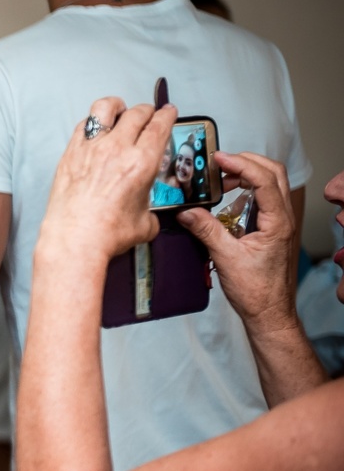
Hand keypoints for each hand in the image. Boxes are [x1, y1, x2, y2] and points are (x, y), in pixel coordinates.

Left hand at [39, 98, 176, 260]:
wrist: (74, 240)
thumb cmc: (106, 234)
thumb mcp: (145, 224)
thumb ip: (150, 212)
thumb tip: (148, 214)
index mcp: (142, 162)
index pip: (159, 125)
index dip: (167, 115)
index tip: (168, 112)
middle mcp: (117, 149)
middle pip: (136, 113)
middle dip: (147, 111)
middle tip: (148, 115)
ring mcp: (91, 149)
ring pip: (105, 108)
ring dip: (116, 106)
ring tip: (119, 110)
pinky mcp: (70, 155)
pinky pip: (82, 126)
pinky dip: (91, 123)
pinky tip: (94, 130)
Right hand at [177, 151, 297, 332]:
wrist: (268, 312)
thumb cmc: (256, 290)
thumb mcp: (226, 258)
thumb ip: (207, 230)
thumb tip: (186, 211)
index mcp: (278, 222)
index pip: (264, 180)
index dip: (241, 165)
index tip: (219, 159)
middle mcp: (283, 218)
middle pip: (273, 173)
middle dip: (247, 162)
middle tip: (219, 163)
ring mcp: (279, 222)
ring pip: (270, 184)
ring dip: (246, 175)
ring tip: (219, 181)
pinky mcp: (271, 228)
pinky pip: (262, 199)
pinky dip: (245, 191)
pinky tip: (226, 200)